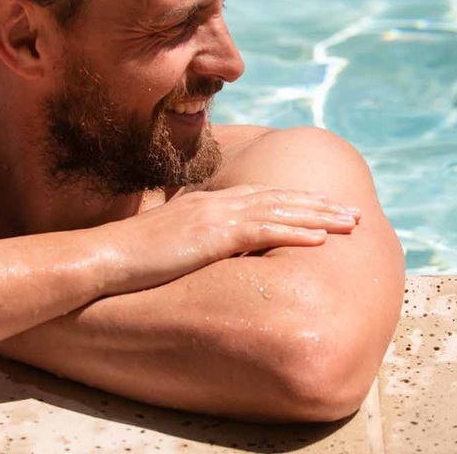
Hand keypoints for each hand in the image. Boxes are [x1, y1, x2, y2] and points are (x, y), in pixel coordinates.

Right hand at [98, 184, 361, 295]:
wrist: (103, 258)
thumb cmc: (130, 258)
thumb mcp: (171, 244)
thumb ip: (196, 241)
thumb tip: (214, 254)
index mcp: (210, 204)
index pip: (264, 197)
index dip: (298, 202)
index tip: (326, 207)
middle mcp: (218, 203)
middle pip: (281, 199)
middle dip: (320, 205)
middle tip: (353, 213)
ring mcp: (217, 216)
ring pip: (280, 211)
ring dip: (319, 216)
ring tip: (350, 223)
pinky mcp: (213, 235)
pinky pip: (263, 231)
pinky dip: (294, 232)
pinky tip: (320, 238)